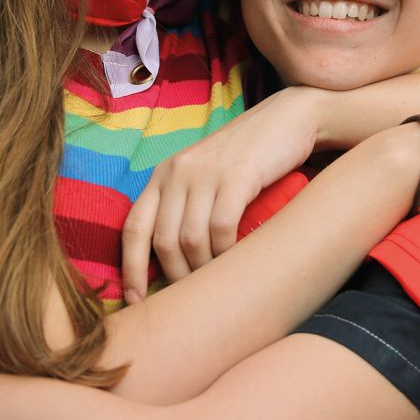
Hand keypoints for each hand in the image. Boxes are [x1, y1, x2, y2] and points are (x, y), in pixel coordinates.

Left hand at [121, 87, 324, 299]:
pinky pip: (221, 226)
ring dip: (203, 269)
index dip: (131, 268)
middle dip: (175, 277)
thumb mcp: (206, 176)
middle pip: (162, 240)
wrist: (289, 118)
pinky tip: (236, 261)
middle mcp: (178, 171)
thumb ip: (185, 206)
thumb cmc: (249, 157)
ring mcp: (206, 172)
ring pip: (190, 238)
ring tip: (217, 283)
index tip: (136, 300)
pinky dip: (226, 251)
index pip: (133, 227)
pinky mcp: (237, 175)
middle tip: (192, 296)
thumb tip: (173, 261)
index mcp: (163, 174)